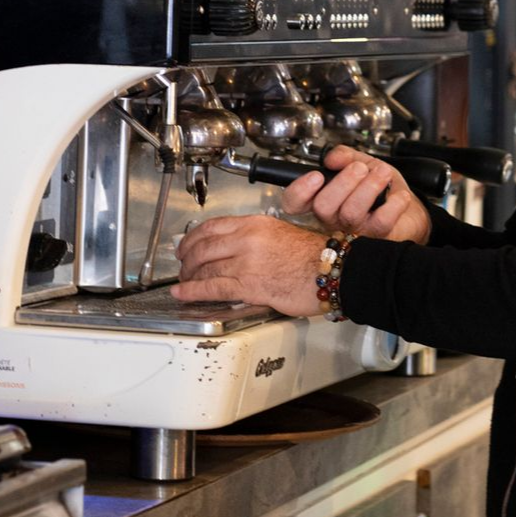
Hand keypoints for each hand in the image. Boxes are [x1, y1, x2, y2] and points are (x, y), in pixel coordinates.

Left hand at [169, 215, 325, 314]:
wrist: (333, 271)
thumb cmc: (314, 257)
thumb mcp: (280, 233)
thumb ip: (254, 237)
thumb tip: (235, 247)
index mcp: (254, 223)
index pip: (212, 226)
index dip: (193, 237)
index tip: (187, 244)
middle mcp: (247, 239)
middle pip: (203, 246)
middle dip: (187, 257)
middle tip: (182, 264)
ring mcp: (246, 262)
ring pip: (205, 266)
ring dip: (189, 276)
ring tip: (184, 282)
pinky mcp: (249, 285)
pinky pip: (213, 286)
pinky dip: (193, 290)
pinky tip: (183, 293)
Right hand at [282, 146, 431, 243]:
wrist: (408, 212)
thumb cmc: (380, 191)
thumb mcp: (362, 164)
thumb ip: (346, 157)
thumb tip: (333, 157)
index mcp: (323, 200)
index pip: (294, 203)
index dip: (300, 190)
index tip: (317, 175)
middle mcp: (333, 220)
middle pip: (323, 207)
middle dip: (343, 182)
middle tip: (360, 168)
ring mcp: (352, 232)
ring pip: (351, 212)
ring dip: (369, 186)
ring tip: (382, 173)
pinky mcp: (375, 238)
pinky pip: (380, 221)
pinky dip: (393, 204)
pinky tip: (400, 195)